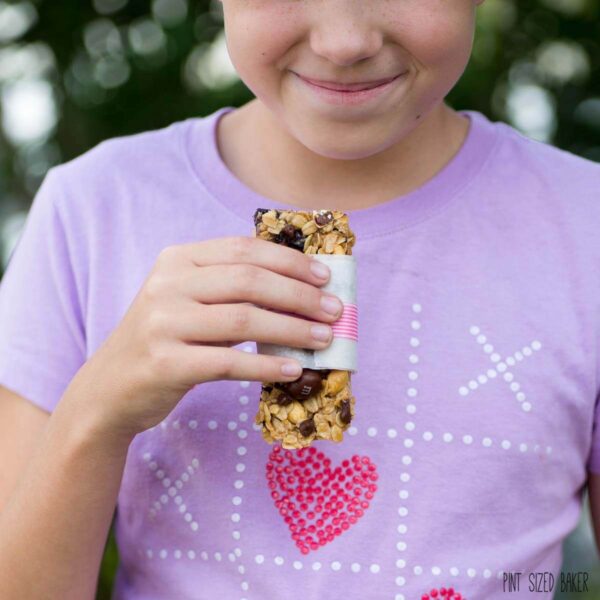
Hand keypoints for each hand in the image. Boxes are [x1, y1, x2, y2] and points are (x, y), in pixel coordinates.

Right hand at [68, 236, 342, 435]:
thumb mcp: (189, 301)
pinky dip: (266, 366)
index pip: (243, 250)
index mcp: (177, 261)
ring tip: (324, 339)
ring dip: (292, 330)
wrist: (110, 388)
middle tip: (335, 310)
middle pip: (248, 282)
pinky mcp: (164, 363)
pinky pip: (228, 362)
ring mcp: (163, 324)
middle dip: (299, 295)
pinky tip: (294, 370)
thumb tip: (302, 291)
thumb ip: (231, 290)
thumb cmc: (165, 340)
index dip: (289, 261)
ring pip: (242, 320)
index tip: (324, 276)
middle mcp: (168, 285)